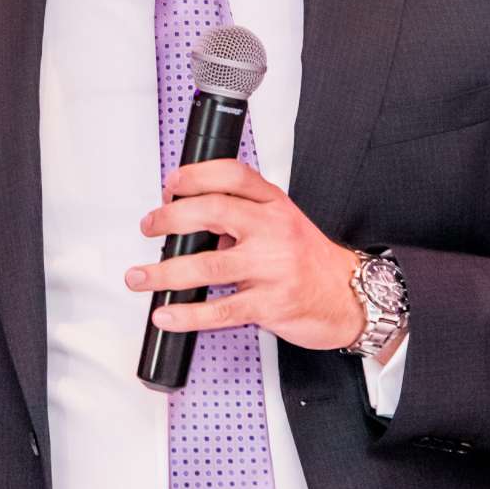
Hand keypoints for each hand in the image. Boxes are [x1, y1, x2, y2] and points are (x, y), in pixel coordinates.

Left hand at [125, 160, 365, 351]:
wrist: (350, 297)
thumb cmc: (310, 261)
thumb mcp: (282, 223)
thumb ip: (242, 217)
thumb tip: (189, 221)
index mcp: (275, 205)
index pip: (233, 175)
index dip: (196, 174)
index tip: (170, 183)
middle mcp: (273, 230)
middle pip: (213, 211)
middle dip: (170, 218)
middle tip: (149, 226)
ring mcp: (272, 268)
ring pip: (208, 266)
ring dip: (165, 272)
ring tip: (139, 277)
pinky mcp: (270, 304)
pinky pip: (221, 310)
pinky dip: (187, 314)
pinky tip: (166, 314)